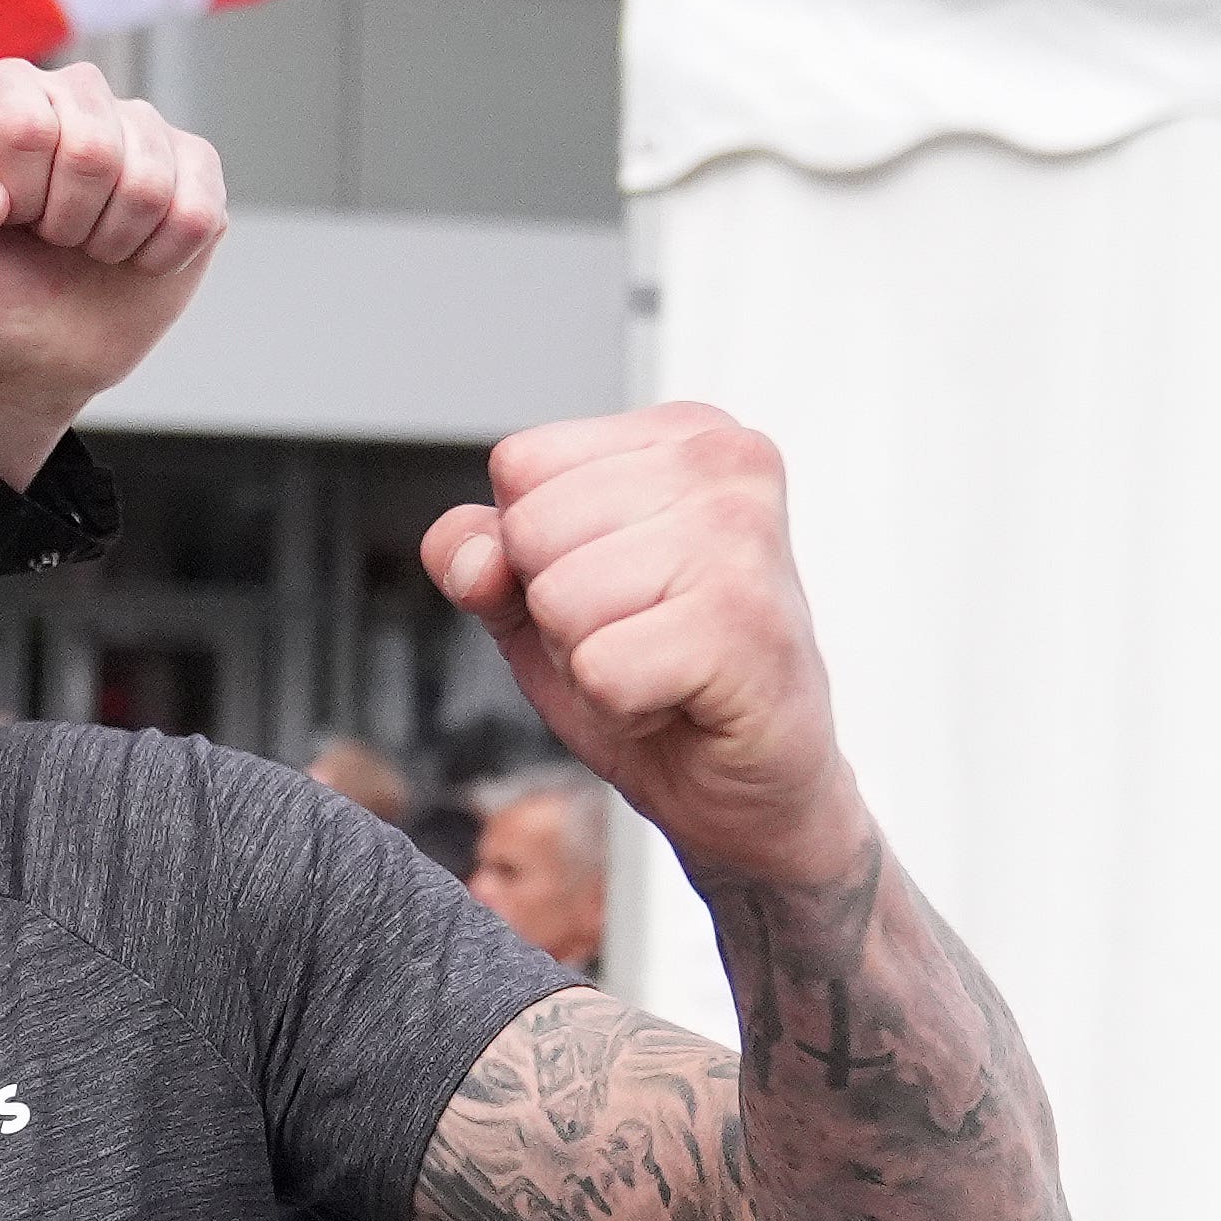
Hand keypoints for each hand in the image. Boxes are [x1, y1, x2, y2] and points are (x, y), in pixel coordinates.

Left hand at [0, 59, 226, 487]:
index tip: (1, 219)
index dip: (17, 192)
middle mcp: (77, 96)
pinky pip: (199, 210)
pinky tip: (132, 257)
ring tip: (85, 247)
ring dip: (110, 241)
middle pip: (96, 149)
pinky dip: (160, 255)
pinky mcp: (195, 172)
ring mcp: (142, 131)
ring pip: (150, 181)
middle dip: (65, 220)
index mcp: (4, 96)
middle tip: (47, 238)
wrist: (25, 353)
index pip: (27, 123)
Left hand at [423, 402, 861, 889]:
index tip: (613, 590)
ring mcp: (745, 539)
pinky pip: (600, 670)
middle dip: (557, 612)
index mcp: (683, 433)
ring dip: (587, 662)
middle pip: (531, 530)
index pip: (520, 465)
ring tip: (658, 668)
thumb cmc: (654, 678)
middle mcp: (726, 465)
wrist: (750, 786)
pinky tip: (677, 702)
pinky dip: (618, 710)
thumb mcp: (536, 602)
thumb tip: (471, 556)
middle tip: (637, 639)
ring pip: (560, 599)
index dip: (533, 552)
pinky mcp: (746, 626)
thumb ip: (481, 556)